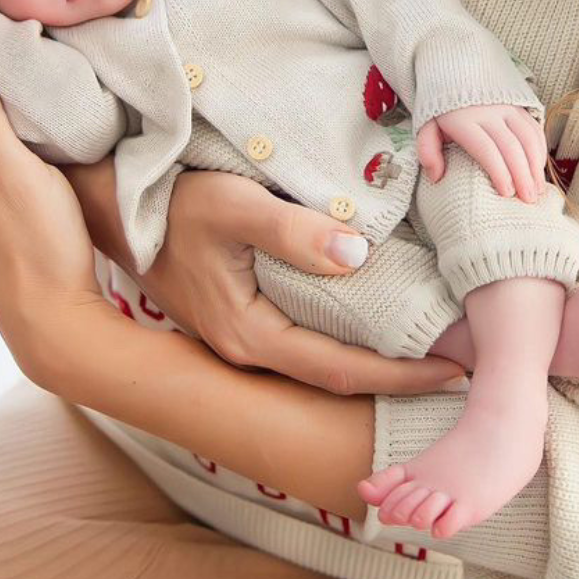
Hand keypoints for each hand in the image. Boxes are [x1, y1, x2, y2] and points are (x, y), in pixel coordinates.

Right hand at [119, 169, 470, 396]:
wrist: (116, 205)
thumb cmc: (173, 203)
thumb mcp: (234, 206)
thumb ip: (295, 231)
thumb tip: (359, 254)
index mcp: (250, 334)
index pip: (342, 370)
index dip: (401, 374)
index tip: (457, 368)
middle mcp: (248, 348)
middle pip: (337, 375)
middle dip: (399, 373)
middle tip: (461, 362)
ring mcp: (242, 336)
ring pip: (321, 358)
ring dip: (375, 355)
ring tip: (430, 341)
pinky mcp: (241, 316)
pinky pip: (305, 337)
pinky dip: (346, 334)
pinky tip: (373, 315)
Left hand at [417, 104, 546, 203]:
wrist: (453, 69)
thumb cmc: (440, 107)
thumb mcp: (425, 126)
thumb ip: (428, 151)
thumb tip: (436, 177)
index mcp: (464, 120)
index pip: (486, 148)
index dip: (499, 171)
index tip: (506, 193)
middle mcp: (489, 112)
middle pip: (511, 146)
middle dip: (522, 175)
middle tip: (528, 200)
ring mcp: (506, 106)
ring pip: (528, 137)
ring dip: (536, 165)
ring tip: (537, 190)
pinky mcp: (518, 104)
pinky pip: (534, 127)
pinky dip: (540, 149)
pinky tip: (538, 169)